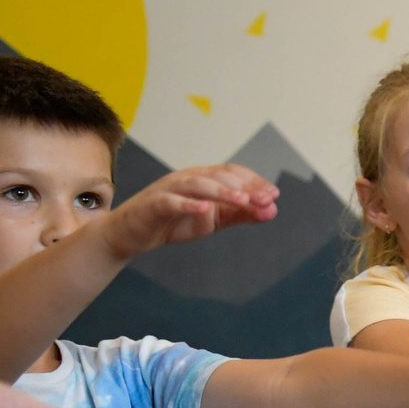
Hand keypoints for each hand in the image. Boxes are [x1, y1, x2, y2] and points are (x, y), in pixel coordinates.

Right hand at [102, 163, 279, 257]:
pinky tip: (204, 209)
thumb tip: (272, 210)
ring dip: (221, 191)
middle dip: (244, 187)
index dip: (253, 181)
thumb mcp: (214, 219)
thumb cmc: (174, 222)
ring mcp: (169, 189)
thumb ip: (240, 214)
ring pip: (197, 184)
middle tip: (265, 200)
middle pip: (218, 176)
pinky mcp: (153, 203)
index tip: (273, 195)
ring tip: (242, 201)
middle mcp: (187, 178)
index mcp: (203, 179)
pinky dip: (188, 204)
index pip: (232, 173)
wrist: (134, 234)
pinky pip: (171, 201)